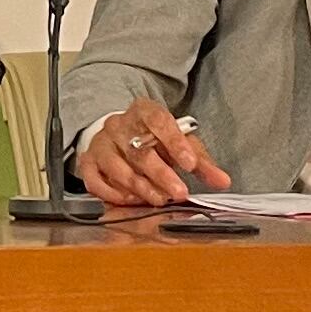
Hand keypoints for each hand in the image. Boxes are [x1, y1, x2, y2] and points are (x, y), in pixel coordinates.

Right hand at [74, 101, 230, 209]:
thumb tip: (222, 181)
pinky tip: (132, 200)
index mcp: (144, 111)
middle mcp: (119, 124)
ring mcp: (101, 143)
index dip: (175, 143)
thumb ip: (201, 163)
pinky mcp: (87, 162)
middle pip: (139, 150)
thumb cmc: (154, 140)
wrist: (121, 134)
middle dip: (161, 174)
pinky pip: (95, 181)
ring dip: (140, 187)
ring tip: (158, 199)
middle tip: (179, 192)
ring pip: (118, 167)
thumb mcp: (180, 143)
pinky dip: (114, 194)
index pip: (159, 121)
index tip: (190, 164)